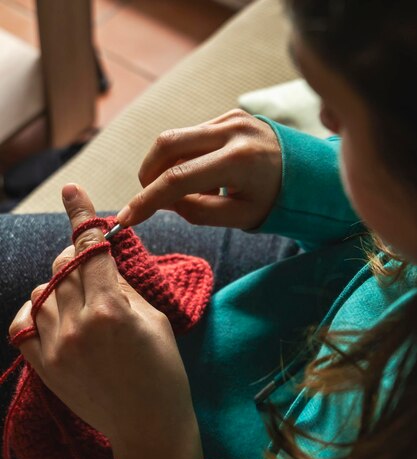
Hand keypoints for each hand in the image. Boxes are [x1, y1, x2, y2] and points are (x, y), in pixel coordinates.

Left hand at [9, 184, 196, 452]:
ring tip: (83, 300)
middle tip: (94, 263)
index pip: (90, 248)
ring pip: (42, 290)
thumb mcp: (156, 320)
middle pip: (65, 264)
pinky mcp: (44, 367)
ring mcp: (56, 346)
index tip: (72, 191)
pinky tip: (53, 314)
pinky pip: (23, 324)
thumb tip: (106, 259)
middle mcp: (78, 323)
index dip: (82, 215)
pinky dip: (36, 311)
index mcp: (111, 308)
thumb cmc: (164, 373)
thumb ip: (125, 285)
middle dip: (78, 254)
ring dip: (61, 284)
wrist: (148, 427)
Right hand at [117, 109, 281, 230]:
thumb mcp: (240, 217)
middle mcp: (233, 131)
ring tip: (191, 191)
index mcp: (239, 161)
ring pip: (176, 137)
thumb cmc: (275, 200)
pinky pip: (193, 135)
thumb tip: (164, 200)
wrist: (309, 173)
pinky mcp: (230, 114)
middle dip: (148, 174)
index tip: (127, 218)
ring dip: (167, 166)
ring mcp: (231, 117)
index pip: (179, 178)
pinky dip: (186, 158)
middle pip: (167, 144)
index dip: (147, 199)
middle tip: (152, 199)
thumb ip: (198, 211)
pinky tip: (205, 177)